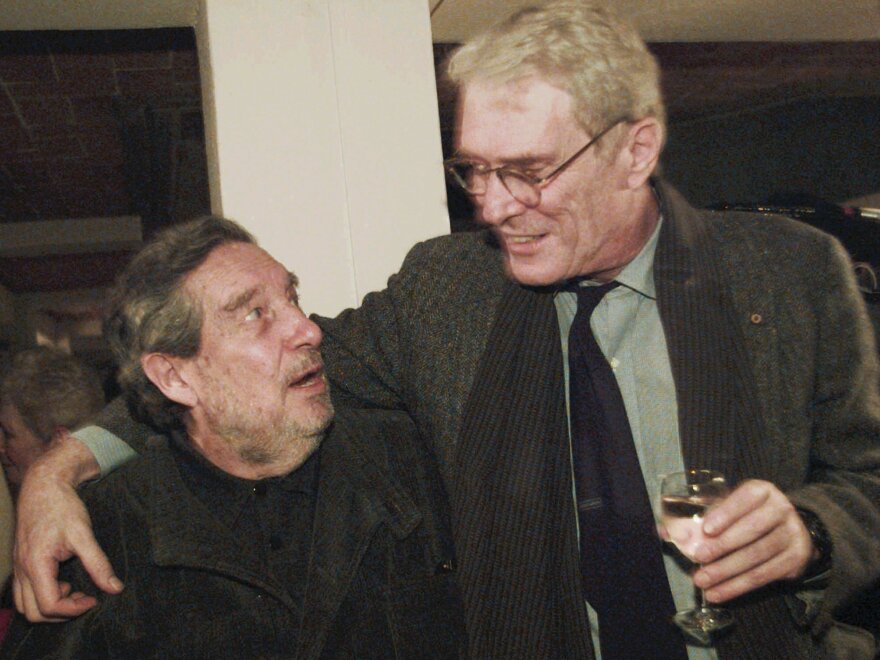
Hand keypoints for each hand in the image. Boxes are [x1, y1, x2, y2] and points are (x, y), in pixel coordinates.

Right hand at [13, 433, 122, 621]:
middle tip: (85, 598)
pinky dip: (42, 595)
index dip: (73, 609)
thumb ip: (98, 564)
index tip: (94, 599)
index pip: (49, 605)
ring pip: (25, 604)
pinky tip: (62, 580)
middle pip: (33, 612)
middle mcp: (21, 569)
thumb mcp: (84, 534)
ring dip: (49, 606)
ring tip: (73, 589)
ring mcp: (18, 566)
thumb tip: (114, 588)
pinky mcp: (21, 561)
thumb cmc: (62, 506)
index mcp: (35, 565)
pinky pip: (24, 591)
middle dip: (61, 612)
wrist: (44, 484)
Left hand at [689, 479, 814, 602]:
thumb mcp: (728, 508)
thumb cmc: (748, 515)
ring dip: (727, 572)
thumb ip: (698, 516)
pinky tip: (719, 593)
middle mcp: (782, 510)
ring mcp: (792, 535)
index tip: (706, 529)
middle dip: (723, 546)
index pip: (745, 498)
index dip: (726, 513)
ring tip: (703, 582)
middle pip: (752, 530)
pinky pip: (765, 576)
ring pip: (757, 556)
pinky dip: (739, 587)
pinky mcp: (795, 560)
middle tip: (698, 558)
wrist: (793, 530)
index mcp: (762, 491)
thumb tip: (663, 531)